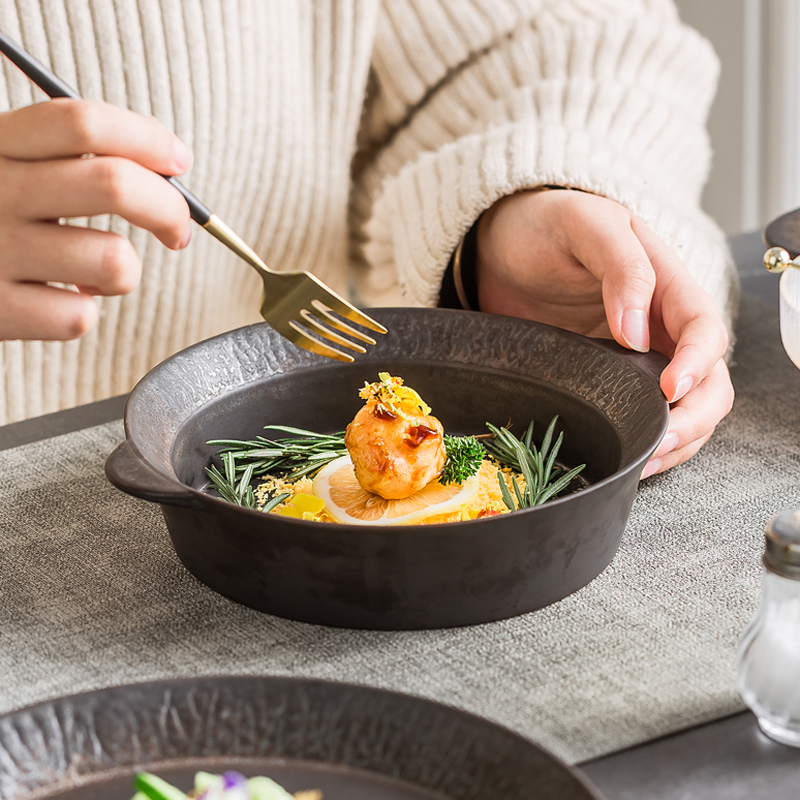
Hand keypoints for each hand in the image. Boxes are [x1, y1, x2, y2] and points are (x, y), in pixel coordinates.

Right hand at [0, 99, 192, 340]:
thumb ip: (58, 158)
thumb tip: (161, 170)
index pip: (81, 122)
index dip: (146, 139)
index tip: (178, 161)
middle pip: (112, 185)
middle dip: (170, 209)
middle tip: (177, 229)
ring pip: (113, 260)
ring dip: (124, 272)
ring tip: (98, 273)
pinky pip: (79, 316)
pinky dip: (82, 312)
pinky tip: (56, 300)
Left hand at [475, 189, 733, 476]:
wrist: (501, 248)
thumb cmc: (544, 225)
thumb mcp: (585, 226)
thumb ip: (621, 268)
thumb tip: (637, 334)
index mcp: (667, 284)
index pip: (704, 329)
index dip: (698, 363)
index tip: (669, 390)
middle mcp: (661, 326)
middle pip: (709, 380)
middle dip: (694, 416)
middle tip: (658, 439)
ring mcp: (637, 357)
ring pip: (685, 408)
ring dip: (676, 439)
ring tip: (643, 461)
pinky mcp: (608, 379)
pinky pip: (641, 416)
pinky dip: (645, 441)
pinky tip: (630, 457)